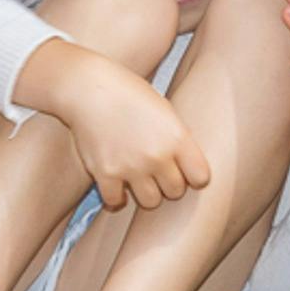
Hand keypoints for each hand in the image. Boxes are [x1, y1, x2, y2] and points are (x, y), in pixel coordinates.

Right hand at [60, 61, 212, 211]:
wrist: (89, 88)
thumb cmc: (129, 94)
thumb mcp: (165, 110)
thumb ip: (178, 140)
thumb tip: (187, 167)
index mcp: (177, 137)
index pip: (200, 177)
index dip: (193, 175)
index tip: (183, 169)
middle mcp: (157, 156)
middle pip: (175, 191)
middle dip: (167, 183)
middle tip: (155, 170)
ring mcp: (131, 167)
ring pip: (150, 202)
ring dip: (144, 192)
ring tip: (137, 177)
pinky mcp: (105, 173)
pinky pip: (115, 202)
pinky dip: (115, 196)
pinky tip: (115, 184)